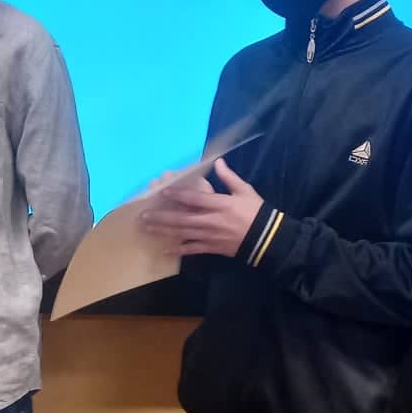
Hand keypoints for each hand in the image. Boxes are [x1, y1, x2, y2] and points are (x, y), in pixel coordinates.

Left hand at [139, 158, 263, 259]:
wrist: (267, 239)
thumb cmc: (256, 212)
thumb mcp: (245, 191)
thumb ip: (229, 177)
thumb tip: (218, 162)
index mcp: (220, 204)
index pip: (195, 198)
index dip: (178, 194)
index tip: (163, 191)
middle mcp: (211, 221)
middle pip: (181, 218)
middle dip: (162, 217)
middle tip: (144, 215)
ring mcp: (210, 236)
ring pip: (182, 233)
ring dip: (164, 230)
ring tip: (147, 228)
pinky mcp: (212, 248)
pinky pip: (193, 249)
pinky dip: (179, 250)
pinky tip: (165, 250)